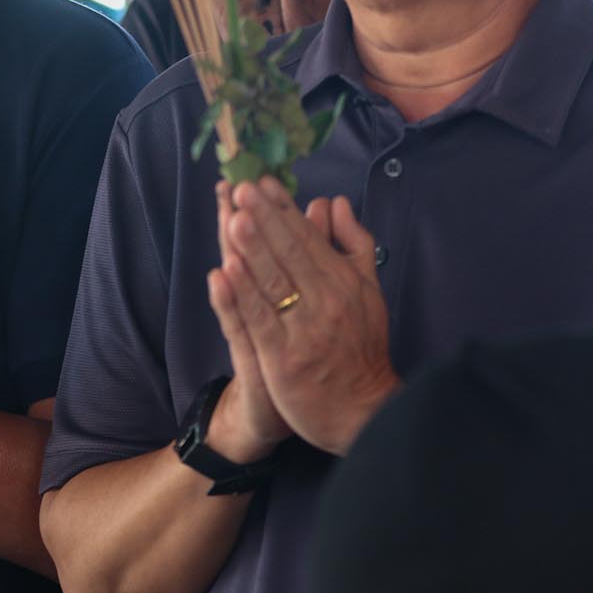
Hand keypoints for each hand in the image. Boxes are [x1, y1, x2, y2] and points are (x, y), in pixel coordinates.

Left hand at [218, 179, 396, 453]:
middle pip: (290, 254)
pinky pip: (260, 321)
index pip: (308, 238)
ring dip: (253, 250)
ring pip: (275, 283)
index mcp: (344, 282)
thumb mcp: (367, 291)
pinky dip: (243, 296)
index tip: (262, 181)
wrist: (363, 411)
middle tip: (243, 188)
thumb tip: (334, 201)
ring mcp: (304, 330)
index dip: (283, 209)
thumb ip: (352, 244)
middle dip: (265, 219)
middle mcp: (327, 301)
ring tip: (234, 220)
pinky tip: (224, 273)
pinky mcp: (284, 358)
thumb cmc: (360, 346)